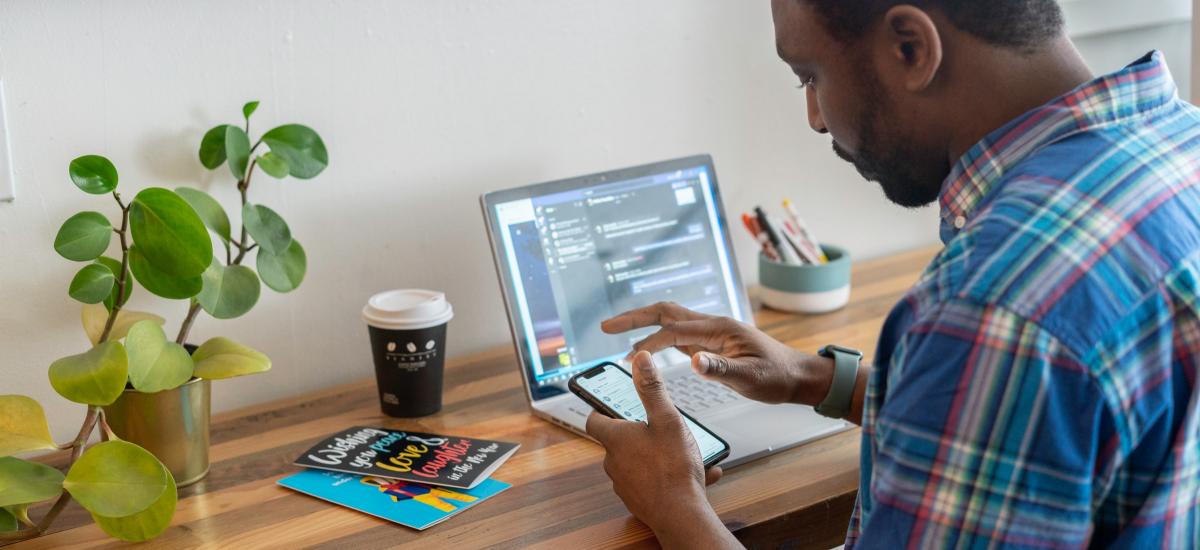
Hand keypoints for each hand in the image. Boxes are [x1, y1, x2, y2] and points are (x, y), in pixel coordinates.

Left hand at [586, 352, 732, 546]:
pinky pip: (652, 481)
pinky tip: (697, 473)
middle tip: (660, 426)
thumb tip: (641, 359)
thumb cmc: (673, 467)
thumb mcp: (667, 419)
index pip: (594, 420)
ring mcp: (624, 484)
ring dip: (657, 454)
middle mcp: (614, 462)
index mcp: (616, 438)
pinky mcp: (638, 501)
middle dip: (638, 432)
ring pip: (637, 462)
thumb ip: (652, 389)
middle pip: (618, 441)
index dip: (601, 409)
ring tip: (686, 452)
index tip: (611, 403)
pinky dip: (668, 475)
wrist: (681, 515)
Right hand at [602, 302, 829, 404]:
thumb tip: (693, 363)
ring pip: (670, 321)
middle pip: (665, 312)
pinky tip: (647, 347)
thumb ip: (722, 370)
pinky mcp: (711, 345)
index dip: (646, 338)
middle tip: (606, 326)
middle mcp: (712, 326)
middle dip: (634, 317)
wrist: (796, 376)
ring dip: (643, 325)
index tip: (622, 348)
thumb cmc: (777, 377)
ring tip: (617, 333)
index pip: (673, 329)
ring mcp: (711, 334)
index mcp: (719, 329)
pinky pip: (678, 335)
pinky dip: (657, 337)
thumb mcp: (751, 378)